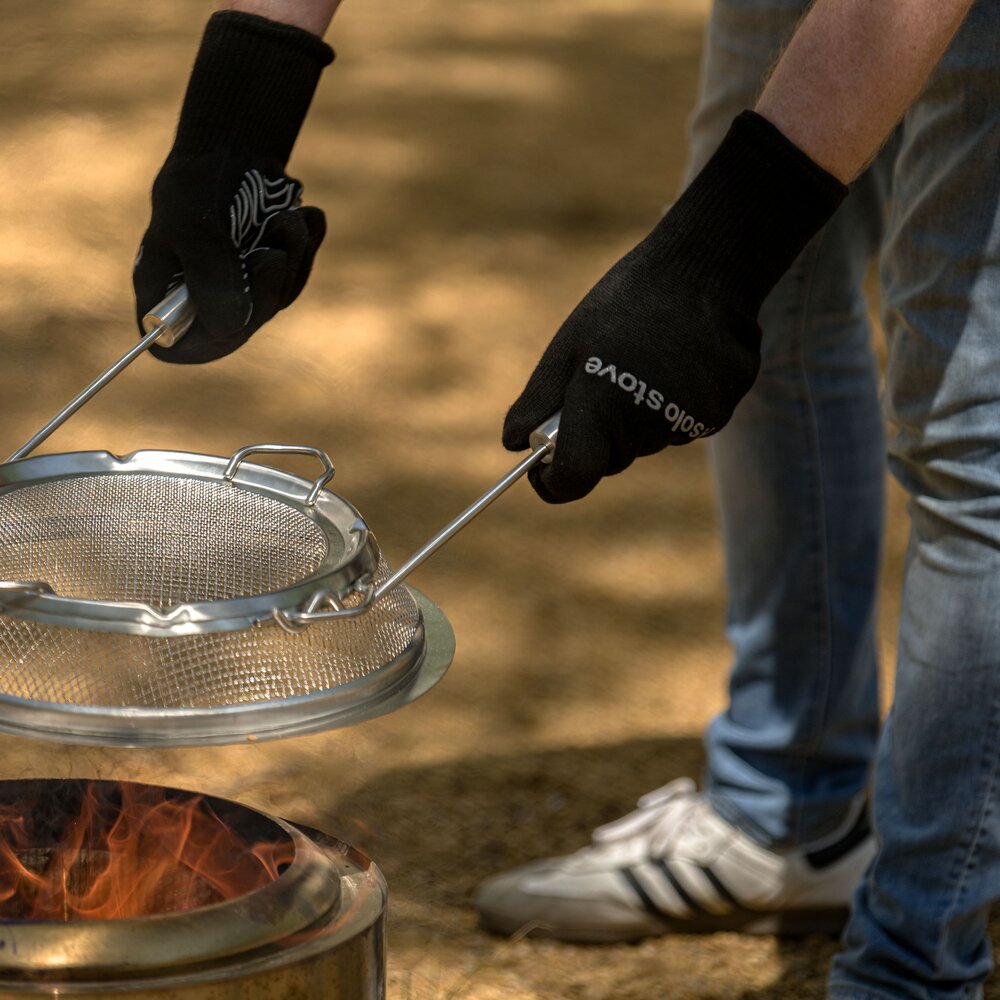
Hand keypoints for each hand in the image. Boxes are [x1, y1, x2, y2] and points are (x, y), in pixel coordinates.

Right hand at [133, 11, 333, 363]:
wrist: (232, 147)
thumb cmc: (198, 183)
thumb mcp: (194, 224)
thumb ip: (209, 275)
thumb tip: (230, 328)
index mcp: (162, 296)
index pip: (180, 346)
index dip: (212, 337)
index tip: (242, 303)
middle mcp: (200, 302)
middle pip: (240, 327)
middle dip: (266, 287)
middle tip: (275, 250)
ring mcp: (239, 291)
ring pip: (277, 299)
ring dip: (290, 256)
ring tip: (286, 218)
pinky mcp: (272, 274)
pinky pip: (298, 274)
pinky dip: (305, 245)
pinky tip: (303, 214)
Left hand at [504, 111, 847, 502]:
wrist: (705, 266)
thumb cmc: (625, 305)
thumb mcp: (568, 346)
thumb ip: (538, 402)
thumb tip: (513, 444)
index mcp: (601, 405)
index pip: (574, 476)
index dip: (553, 481)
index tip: (543, 468)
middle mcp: (647, 422)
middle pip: (612, 460)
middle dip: (598, 435)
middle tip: (604, 378)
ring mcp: (688, 419)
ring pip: (647, 442)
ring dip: (638, 417)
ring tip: (646, 360)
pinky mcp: (720, 411)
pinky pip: (682, 427)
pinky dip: (674, 406)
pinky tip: (678, 363)